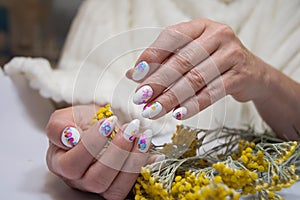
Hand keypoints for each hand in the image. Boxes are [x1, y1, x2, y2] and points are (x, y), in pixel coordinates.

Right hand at [45, 104, 154, 199]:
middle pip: (97, 179)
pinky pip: (132, 186)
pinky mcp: (118, 185)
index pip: (72, 164)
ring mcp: (99, 186)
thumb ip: (59, 126)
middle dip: (118, 153)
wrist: (94, 126)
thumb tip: (69, 135)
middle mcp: (79, 180)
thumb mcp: (65, 117)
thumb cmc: (79, 123)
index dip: (92, 145)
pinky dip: (145, 169)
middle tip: (130, 129)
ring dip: (133, 162)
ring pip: (115, 189)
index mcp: (60, 163)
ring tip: (143, 137)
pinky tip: (155, 154)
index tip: (108, 122)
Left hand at [126, 18, 269, 119]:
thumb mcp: (190, 56)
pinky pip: (212, 92)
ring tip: (153, 110)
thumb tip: (133, 74)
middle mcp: (217, 34)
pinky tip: (178, 114)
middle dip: (158, 82)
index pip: (171, 37)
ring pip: (195, 78)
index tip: (137, 75)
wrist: (253, 74)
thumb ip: (164, 62)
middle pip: (181, 60)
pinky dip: (194, 105)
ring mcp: (232, 54)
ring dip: (171, 97)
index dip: (151, 56)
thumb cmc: (214, 63)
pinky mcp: (241, 75)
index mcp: (200, 26)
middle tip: (141, 98)